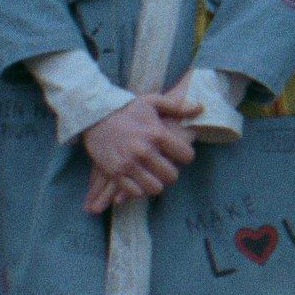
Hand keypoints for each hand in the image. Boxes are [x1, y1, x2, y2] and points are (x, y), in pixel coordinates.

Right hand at [79, 93, 196, 213]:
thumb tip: (200, 108)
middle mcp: (144, 151)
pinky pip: (135, 192)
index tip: (179, 154)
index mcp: (157, 134)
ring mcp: (129, 164)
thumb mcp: (152, 102)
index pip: (186, 156)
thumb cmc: (126, 109)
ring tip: (153, 175)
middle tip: (165, 167)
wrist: (94, 115)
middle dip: (171, 173)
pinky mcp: (115, 173)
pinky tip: (138, 180)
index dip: (185, 156)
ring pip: (155, 188)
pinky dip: (139, 189)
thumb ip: (177, 106)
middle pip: (172, 176)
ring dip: (156, 183)